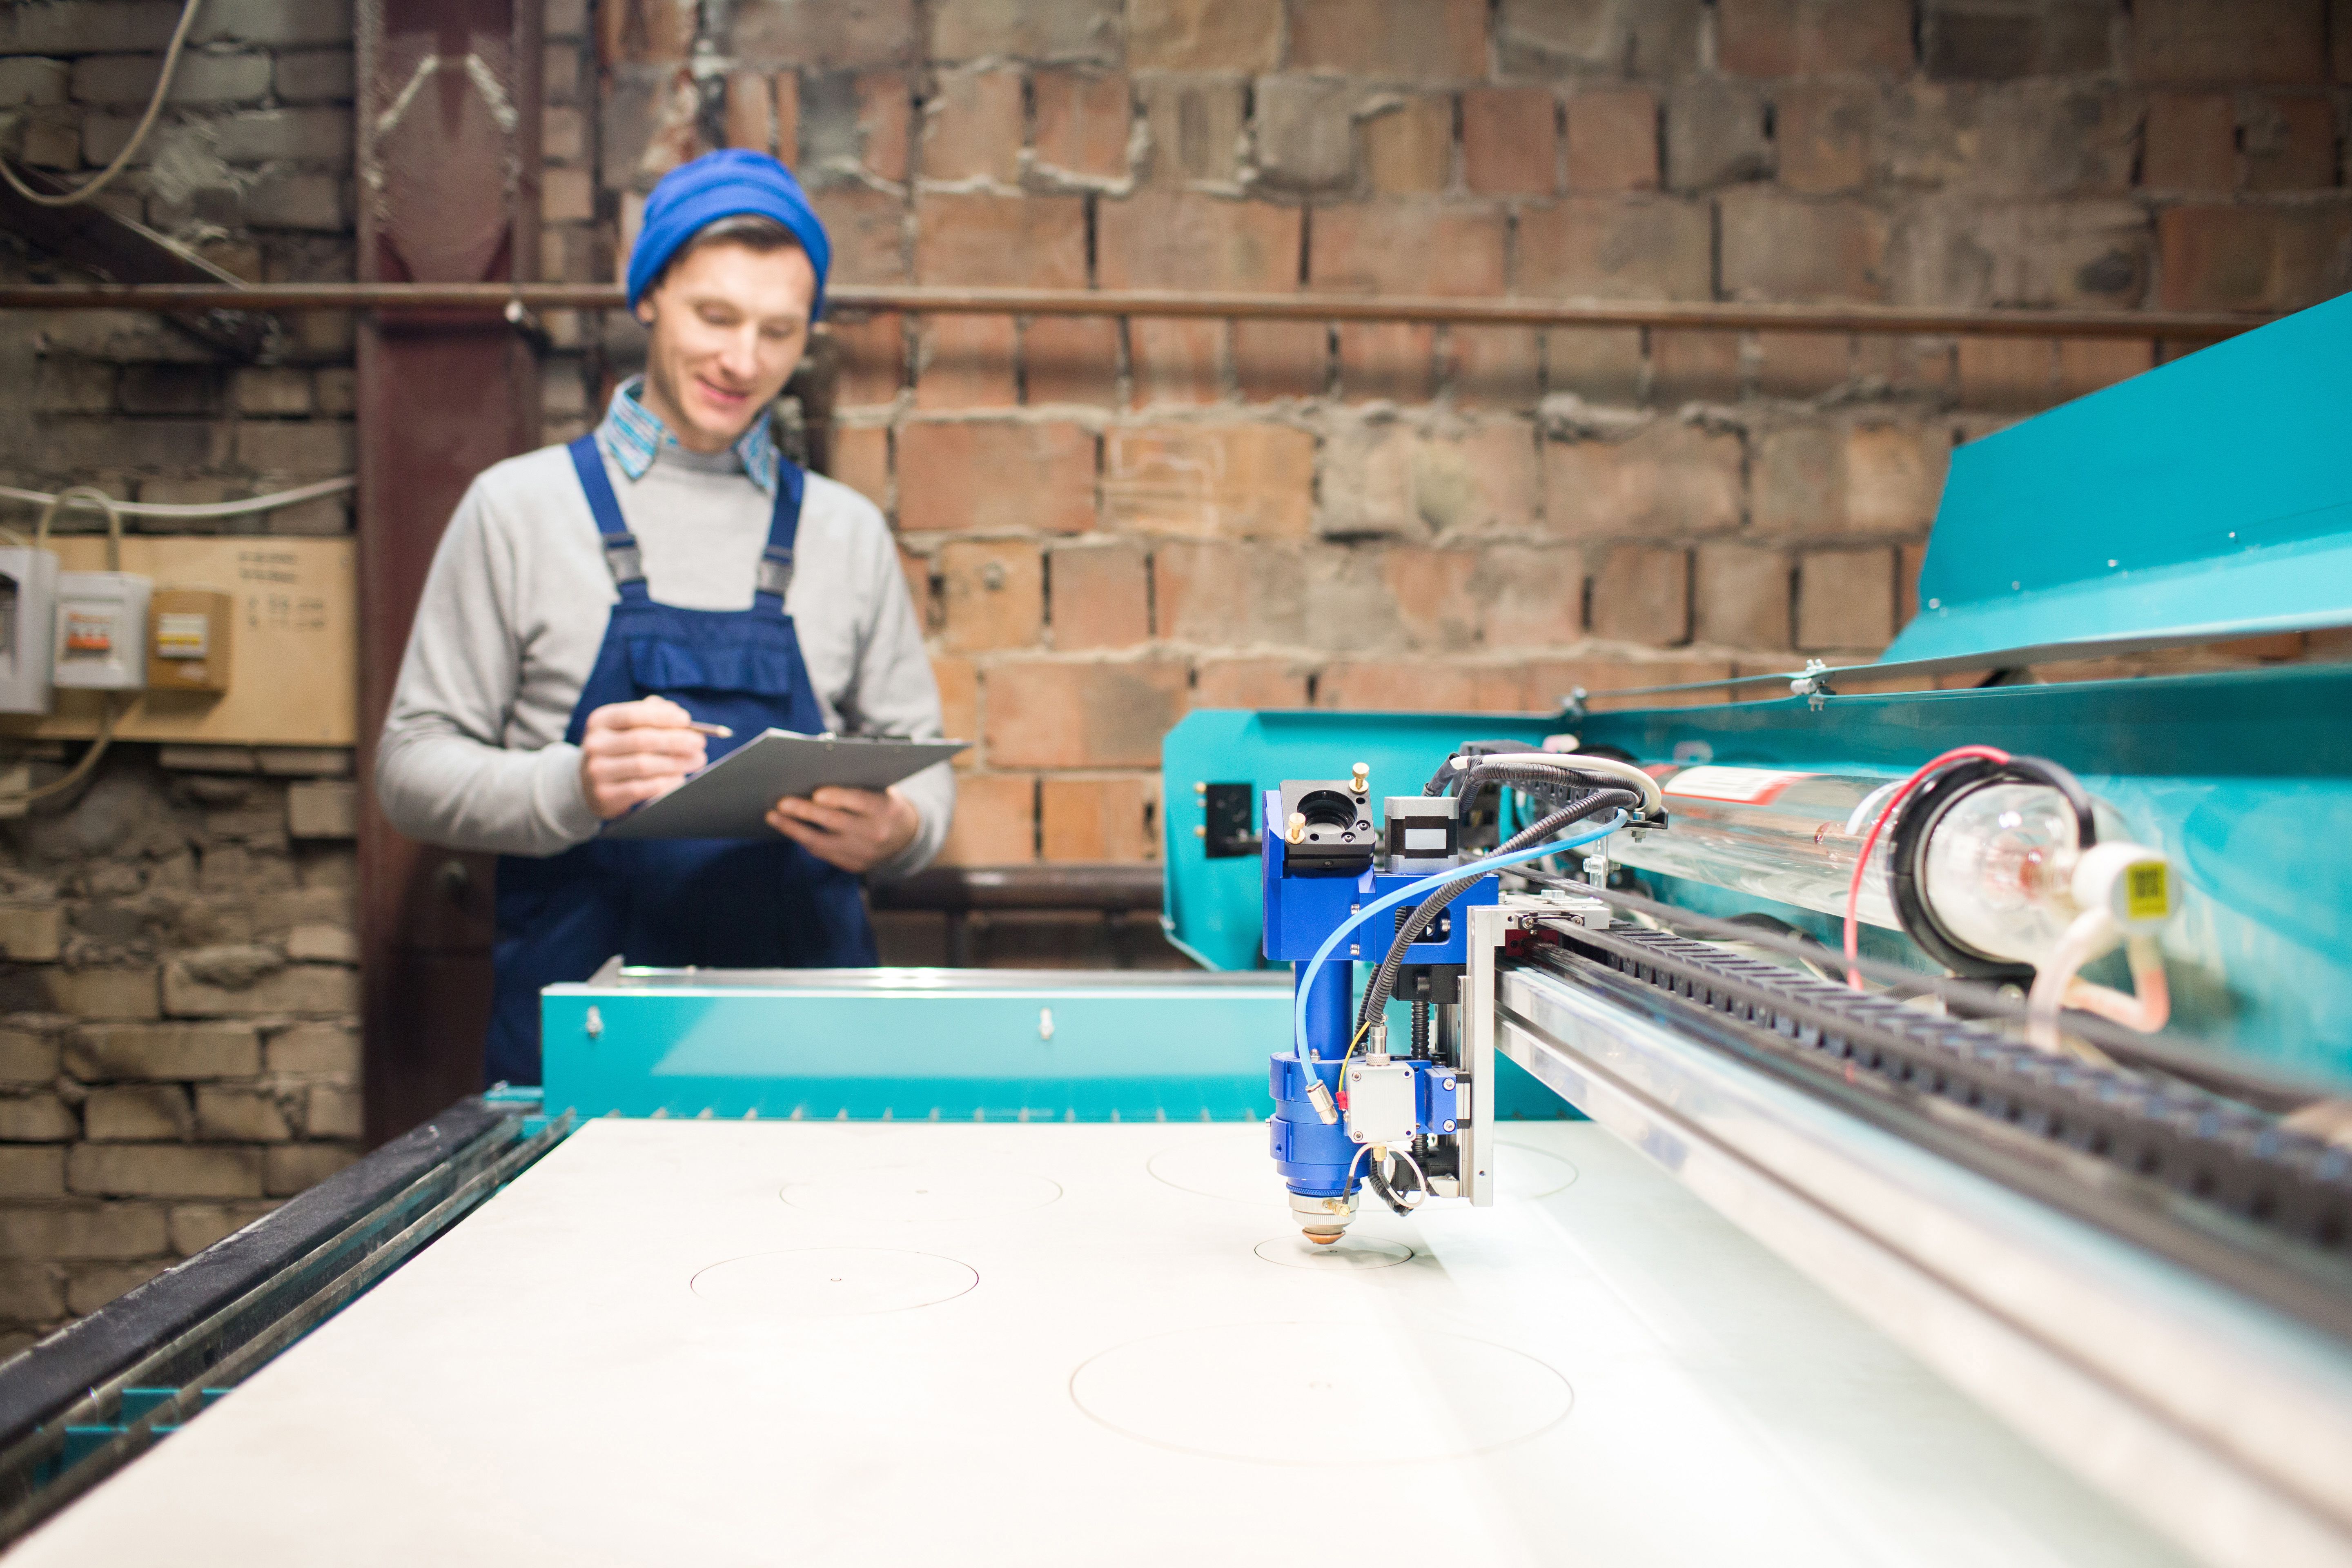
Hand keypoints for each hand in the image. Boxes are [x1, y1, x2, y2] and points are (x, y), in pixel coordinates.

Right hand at [577, 696, 706, 819]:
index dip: (662, 717)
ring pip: (644, 765)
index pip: (633, 715)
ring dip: (676, 763)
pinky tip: (680, 778)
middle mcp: (594, 744)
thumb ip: (650, 714)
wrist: (589, 784)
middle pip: (642, 740)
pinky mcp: (604, 795)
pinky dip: (666, 783)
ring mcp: (596, 771)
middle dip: (676, 740)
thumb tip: (676, 711)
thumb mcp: (627, 727)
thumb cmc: (620, 748)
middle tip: (700, 743)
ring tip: (697, 760)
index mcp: (600, 721)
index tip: (687, 720)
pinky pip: (642, 788)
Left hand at [766, 785, 919, 873]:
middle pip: (836, 823)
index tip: (816, 794)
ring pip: (823, 843)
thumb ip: (855, 785)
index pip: (860, 802)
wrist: (906, 837)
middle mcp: (875, 833)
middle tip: (782, 803)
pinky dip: (804, 840)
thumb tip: (815, 778)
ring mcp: (864, 854)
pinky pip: (824, 853)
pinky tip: (789, 828)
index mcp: (885, 809)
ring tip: (773, 817)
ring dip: (794, 829)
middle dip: (806, 812)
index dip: (838, 798)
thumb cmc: (884, 803)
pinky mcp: (854, 866)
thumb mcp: (881, 789)